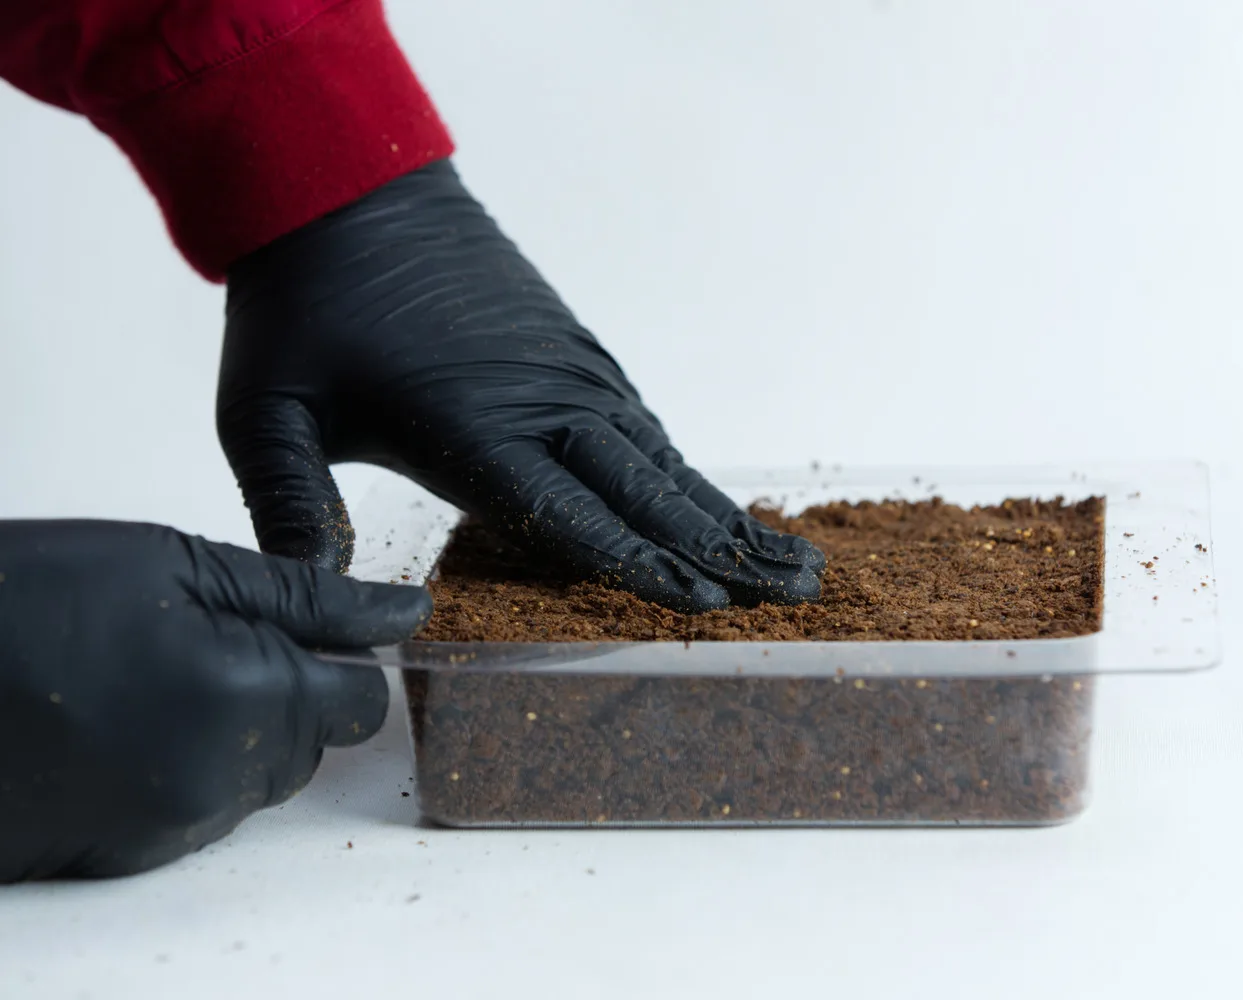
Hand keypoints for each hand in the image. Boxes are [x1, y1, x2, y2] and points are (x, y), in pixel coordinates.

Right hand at [0, 521, 429, 880]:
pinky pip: (194, 814)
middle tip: (207, 639)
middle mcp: (219, 779)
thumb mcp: (178, 564)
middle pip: (313, 745)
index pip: (363, 703)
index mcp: (250, 699)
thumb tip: (405, 614)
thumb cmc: (28, 595)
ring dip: (236, 732)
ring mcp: (164, 826)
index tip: (302, 628)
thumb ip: (307, 598)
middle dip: (288, 692)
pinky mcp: (116, 854)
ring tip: (151, 676)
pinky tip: (120, 721)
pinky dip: (180, 769)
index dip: (340, 658)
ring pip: (257, 781)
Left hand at [217, 160, 822, 612]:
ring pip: (664, 459)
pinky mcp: (573, 353)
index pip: (572, 512)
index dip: (641, 566)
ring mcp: (567, 373)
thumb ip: (289, 506)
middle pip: (649, 491)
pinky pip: (645, 425)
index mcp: (471, 427)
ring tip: (792, 559)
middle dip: (724, 551)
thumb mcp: (265, 411)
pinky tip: (719, 506)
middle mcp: (541, 402)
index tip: (708, 607)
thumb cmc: (303, 307)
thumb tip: (310, 601)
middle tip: (800, 593)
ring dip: (727, 515)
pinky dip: (691, 473)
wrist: (346, 189)